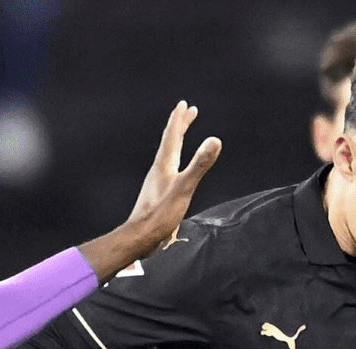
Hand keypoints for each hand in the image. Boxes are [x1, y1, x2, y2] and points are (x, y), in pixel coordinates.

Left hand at [78, 102, 220, 279]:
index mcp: (164, 164)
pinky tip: (176, 168)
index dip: (179, 120)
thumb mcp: (184, 187)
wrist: (140, 237)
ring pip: (169, 155)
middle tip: (188, 112)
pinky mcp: (158, 193)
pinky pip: (169, 169)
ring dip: (177, 141)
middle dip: (179, 126)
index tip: (184, 105)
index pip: (172, 136)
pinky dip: (176, 160)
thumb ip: (199, 164)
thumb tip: (215, 140)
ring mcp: (157, 181)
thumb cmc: (160, 214)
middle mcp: (159, 170)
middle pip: (170, 142)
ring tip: (182, 135)